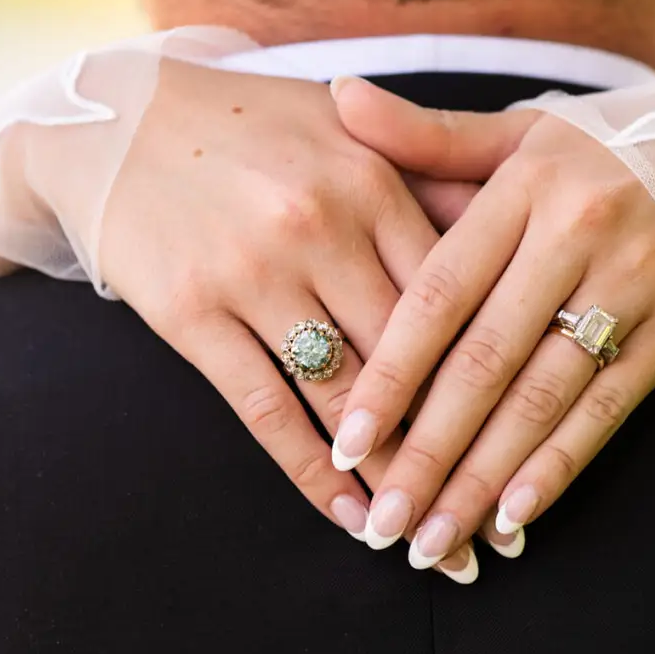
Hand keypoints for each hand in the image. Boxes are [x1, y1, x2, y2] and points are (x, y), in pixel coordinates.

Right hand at [93, 61, 476, 574]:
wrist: (114, 116)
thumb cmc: (250, 123)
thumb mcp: (347, 125)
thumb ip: (430, 173)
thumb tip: (520, 229)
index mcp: (371, 178)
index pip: (457, 293)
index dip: (501, 369)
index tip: (540, 431)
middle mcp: (319, 226)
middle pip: (412, 356)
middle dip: (461, 440)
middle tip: (502, 513)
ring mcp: (253, 273)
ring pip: (347, 396)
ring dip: (395, 475)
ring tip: (438, 537)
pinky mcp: (193, 314)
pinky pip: (267, 410)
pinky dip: (315, 474)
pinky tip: (352, 516)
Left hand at [325, 78, 654, 568]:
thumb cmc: (626, 141)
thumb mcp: (533, 128)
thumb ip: (432, 135)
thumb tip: (338, 97)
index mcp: (529, 183)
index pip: (440, 291)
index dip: (388, 372)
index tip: (342, 439)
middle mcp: (580, 233)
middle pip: (484, 360)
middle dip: (424, 451)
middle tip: (379, 522)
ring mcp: (636, 283)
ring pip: (542, 398)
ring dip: (481, 480)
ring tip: (430, 542)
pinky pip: (608, 410)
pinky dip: (558, 467)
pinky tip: (513, 518)